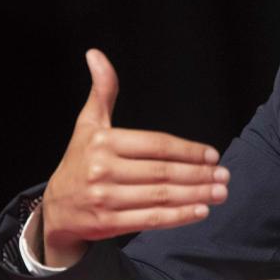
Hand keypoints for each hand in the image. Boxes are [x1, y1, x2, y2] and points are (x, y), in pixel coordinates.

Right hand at [39, 49, 228, 267]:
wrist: (55, 210)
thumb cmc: (80, 161)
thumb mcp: (88, 124)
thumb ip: (102, 91)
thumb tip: (96, 54)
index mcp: (103, 142)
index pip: (157, 145)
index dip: (188, 150)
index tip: (213, 155)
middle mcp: (103, 170)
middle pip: (162, 172)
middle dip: (199, 174)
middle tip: (224, 174)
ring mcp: (105, 199)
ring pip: (160, 196)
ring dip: (196, 195)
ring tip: (220, 191)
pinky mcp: (107, 224)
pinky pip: (150, 219)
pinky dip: (178, 217)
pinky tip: (201, 211)